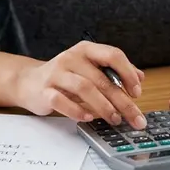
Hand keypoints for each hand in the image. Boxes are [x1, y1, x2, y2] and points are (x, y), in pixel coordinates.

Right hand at [14, 41, 146, 129]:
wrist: (29, 82)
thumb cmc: (66, 76)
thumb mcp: (90, 69)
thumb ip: (114, 72)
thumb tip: (140, 77)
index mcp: (86, 50)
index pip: (113, 55)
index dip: (128, 73)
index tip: (137, 92)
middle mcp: (71, 58)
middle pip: (102, 79)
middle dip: (122, 101)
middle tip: (134, 117)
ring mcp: (56, 73)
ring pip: (84, 88)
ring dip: (103, 106)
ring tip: (114, 119)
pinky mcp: (44, 90)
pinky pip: (61, 101)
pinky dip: (77, 111)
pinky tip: (88, 118)